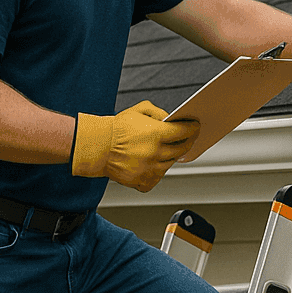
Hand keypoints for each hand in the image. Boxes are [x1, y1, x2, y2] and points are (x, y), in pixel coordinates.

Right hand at [71, 100, 200, 192]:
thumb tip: (171, 120)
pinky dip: (156, 171)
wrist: (96, 147)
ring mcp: (150, 170)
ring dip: (171, 156)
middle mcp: (156, 153)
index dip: (193, 128)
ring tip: (165, 149)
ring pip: (170, 164)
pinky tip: (151, 162)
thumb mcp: (138, 111)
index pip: (184, 132)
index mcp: (156, 134)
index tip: (195, 126)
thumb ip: (158, 113)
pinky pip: (157, 177)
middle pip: (182, 149)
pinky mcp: (142, 182)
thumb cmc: (116, 129)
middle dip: (187, 142)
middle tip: (187, 137)